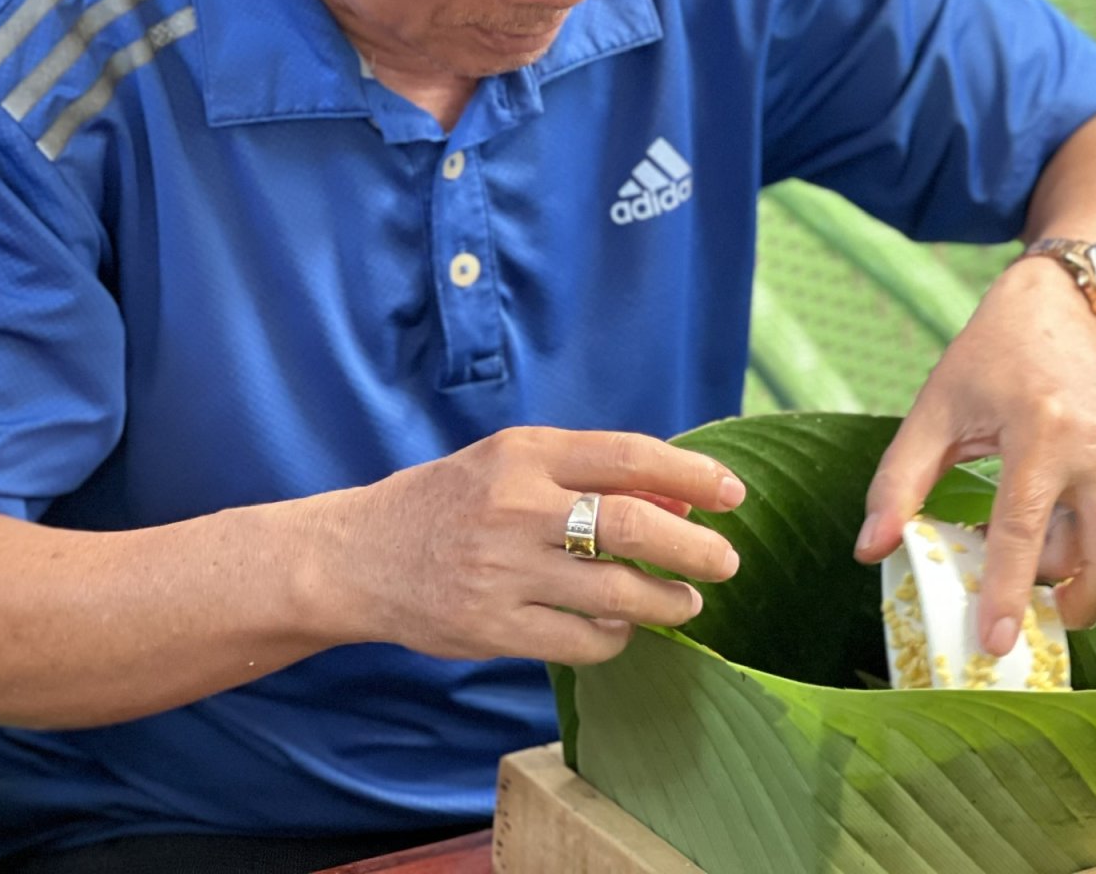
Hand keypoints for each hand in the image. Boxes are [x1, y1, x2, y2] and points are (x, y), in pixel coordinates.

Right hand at [324, 427, 745, 665]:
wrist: (361, 555)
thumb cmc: (452, 502)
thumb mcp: (510, 463)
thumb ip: (584, 474)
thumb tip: (678, 494)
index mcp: (525, 453)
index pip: (629, 457)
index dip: (692, 473)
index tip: (734, 493)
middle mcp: (516, 507)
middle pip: (634, 525)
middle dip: (696, 547)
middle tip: (726, 561)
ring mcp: (503, 571)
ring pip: (617, 593)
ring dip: (667, 601)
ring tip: (686, 602)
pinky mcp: (493, 627)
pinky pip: (582, 642)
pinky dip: (616, 638)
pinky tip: (621, 629)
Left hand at [853, 257, 1095, 654]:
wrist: (1063, 310)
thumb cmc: (989, 359)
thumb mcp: (932, 410)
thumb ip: (898, 481)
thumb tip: (871, 549)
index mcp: (1042, 430)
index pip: (1024, 529)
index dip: (1010, 592)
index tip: (996, 642)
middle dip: (1078, 607)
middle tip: (1031, 624)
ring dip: (1072, 572)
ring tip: (1020, 558)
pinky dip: (1077, 538)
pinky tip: (1038, 518)